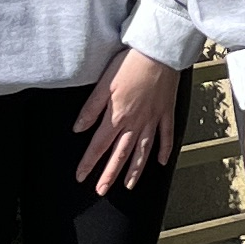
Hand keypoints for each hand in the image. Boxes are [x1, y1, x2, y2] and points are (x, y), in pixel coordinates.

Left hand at [74, 48, 180, 192]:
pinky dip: (164, 150)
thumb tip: (78, 129)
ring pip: (143, 151)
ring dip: (135, 170)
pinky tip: (161, 162)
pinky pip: (166, 136)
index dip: (88, 162)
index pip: (99, 145)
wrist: (159, 53)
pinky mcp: (166, 113)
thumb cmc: (129, 64)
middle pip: (120, 154)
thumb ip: (91, 109)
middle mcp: (135, 123)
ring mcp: (153, 119)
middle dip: (110, 174)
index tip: (80, 177)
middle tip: (101, 190)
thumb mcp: (104, 84)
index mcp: (117, 116)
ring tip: (128, 185)